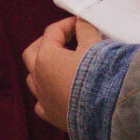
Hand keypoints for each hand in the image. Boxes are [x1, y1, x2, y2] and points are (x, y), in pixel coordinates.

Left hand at [22, 16, 104, 131]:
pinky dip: (47, 93)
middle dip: (46, 43)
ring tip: (62, 64)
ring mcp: (42, 98)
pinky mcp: (50, 116)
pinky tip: (60, 91)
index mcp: (46, 57)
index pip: (52, 32)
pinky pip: (41, 102)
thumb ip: (85, 30)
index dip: (68, 24)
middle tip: (64, 40)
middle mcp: (38, 78)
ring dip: (44, 68)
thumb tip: (81, 23)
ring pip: (33, 78)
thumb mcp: (95, 45)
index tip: (82, 23)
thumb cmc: (99, 75)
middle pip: (32, 53)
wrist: (107, 111)